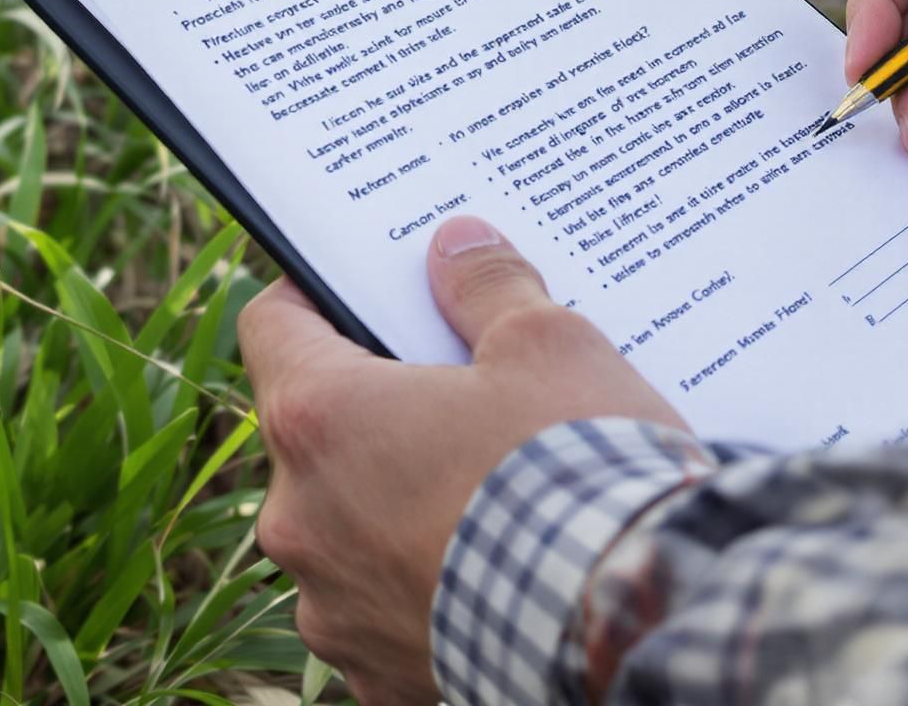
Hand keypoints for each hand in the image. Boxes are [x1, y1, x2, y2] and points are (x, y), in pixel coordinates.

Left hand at [236, 216, 684, 703]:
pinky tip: (501, 575)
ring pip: (351, 534)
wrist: (636, 630)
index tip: (357, 289)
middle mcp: (300, 520)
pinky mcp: (380, 681)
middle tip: (456, 396)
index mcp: (318, 420)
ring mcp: (333, 612)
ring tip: (490, 497)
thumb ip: (487, 287)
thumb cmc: (581, 475)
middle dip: (378, 413)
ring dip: (399, 511)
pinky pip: (389, 617)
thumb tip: (456, 245)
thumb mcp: (550, 347)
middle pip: (315, 437)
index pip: (272, 326)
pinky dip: (432, 593)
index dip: (312, 297)